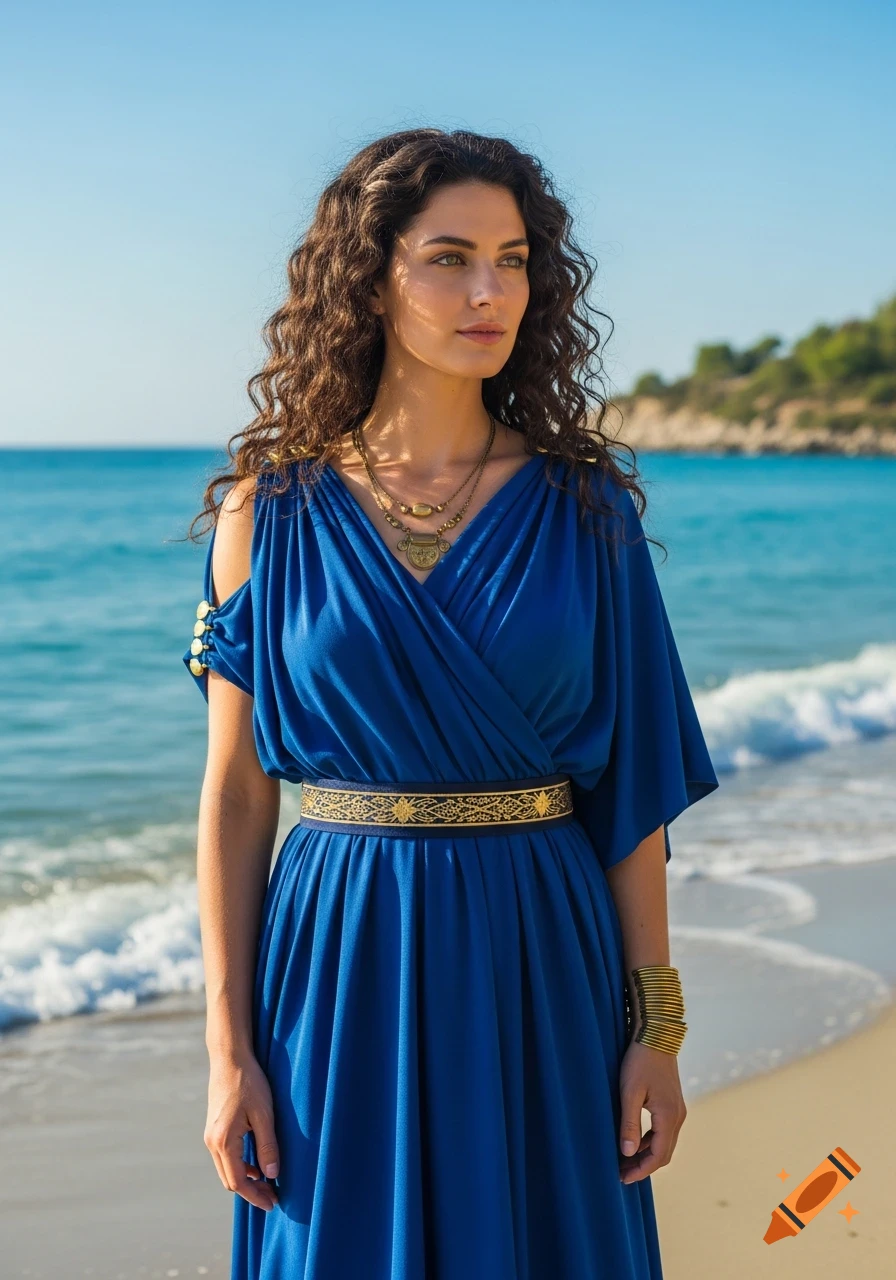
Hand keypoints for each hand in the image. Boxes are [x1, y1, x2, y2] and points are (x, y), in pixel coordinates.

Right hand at [205, 1050, 279, 1210]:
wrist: (230, 1058)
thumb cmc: (249, 1083)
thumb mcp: (264, 1114)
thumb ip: (268, 1146)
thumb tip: (272, 1174)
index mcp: (223, 1141)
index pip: (238, 1182)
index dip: (256, 1196)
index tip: (273, 1202)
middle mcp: (212, 1142)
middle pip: (229, 1180)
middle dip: (251, 1192)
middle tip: (273, 1196)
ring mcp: (211, 1136)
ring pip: (226, 1169)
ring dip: (245, 1179)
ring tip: (268, 1182)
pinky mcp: (214, 1129)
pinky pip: (225, 1157)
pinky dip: (240, 1166)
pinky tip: (256, 1164)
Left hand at [617, 1037, 686, 1183]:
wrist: (656, 1035)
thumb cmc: (639, 1061)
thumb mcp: (630, 1092)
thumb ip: (629, 1123)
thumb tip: (627, 1153)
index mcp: (668, 1116)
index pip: (658, 1156)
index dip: (641, 1170)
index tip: (623, 1178)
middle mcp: (678, 1116)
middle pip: (664, 1153)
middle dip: (644, 1166)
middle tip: (622, 1174)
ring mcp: (677, 1110)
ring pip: (665, 1142)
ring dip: (647, 1154)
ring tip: (625, 1160)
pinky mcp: (673, 1103)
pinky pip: (664, 1131)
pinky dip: (650, 1141)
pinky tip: (635, 1141)